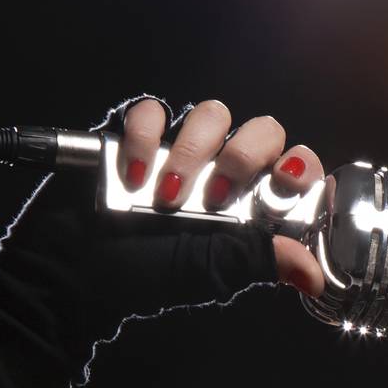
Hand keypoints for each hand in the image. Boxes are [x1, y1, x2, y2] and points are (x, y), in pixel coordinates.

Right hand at [116, 97, 325, 299]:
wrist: (76, 270)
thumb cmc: (144, 276)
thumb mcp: (209, 273)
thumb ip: (259, 261)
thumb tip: (311, 275)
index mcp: (252, 205)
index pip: (294, 167)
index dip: (298, 170)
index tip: (283, 185)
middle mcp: (224, 170)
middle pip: (262, 130)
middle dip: (245, 155)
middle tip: (218, 196)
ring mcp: (182, 148)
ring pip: (212, 113)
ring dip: (194, 151)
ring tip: (168, 196)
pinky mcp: (138, 133)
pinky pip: (152, 110)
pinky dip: (145, 136)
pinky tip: (134, 171)